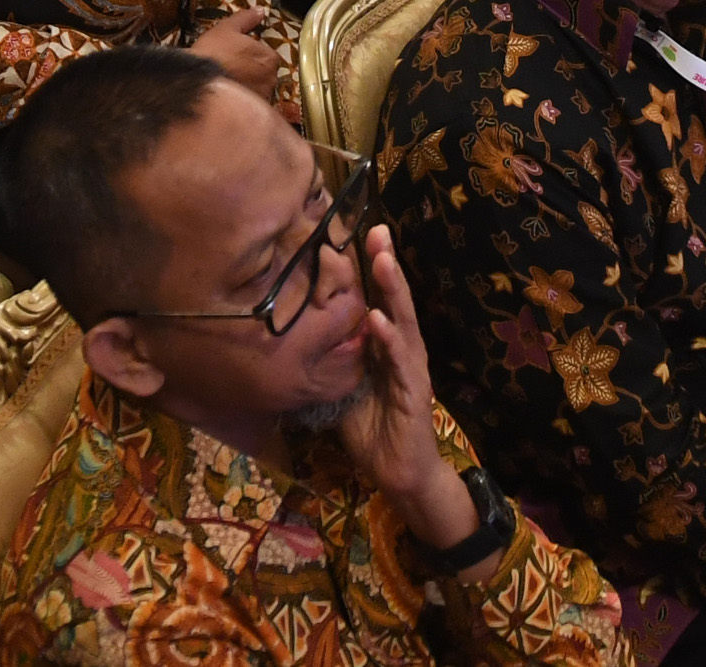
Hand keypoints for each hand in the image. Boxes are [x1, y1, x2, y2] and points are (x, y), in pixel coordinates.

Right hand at [185, 6, 284, 99]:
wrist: (196, 84)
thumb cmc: (212, 53)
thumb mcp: (226, 29)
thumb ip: (246, 19)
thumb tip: (259, 11)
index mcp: (269, 57)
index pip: (268, 56)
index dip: (253, 55)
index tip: (240, 56)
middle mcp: (271, 79)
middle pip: (266, 74)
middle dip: (253, 73)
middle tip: (233, 69)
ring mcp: (261, 98)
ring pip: (258, 91)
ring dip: (248, 88)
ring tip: (229, 84)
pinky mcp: (250, 114)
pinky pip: (250, 107)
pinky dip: (242, 103)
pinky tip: (228, 98)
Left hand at [331, 226, 480, 554]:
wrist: (400, 474)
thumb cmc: (371, 430)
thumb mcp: (340, 388)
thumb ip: (327, 361)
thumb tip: (290, 338)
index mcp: (384, 346)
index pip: (376, 299)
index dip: (368, 269)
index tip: (356, 232)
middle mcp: (402, 350)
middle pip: (394, 300)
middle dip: (387, 264)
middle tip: (378, 229)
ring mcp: (411, 369)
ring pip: (404, 322)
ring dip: (394, 291)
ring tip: (383, 260)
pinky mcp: (415, 393)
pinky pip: (402, 363)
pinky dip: (390, 340)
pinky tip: (379, 321)